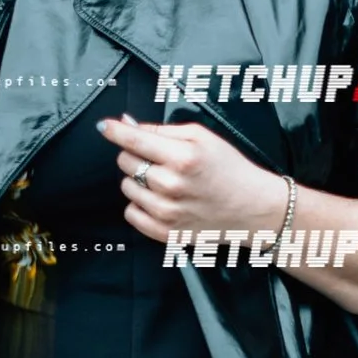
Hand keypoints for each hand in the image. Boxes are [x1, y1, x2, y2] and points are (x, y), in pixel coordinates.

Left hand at [100, 113, 281, 246]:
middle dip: (136, 155)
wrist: (252, 207)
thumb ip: (162, 130)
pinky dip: (140, 205)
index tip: (105, 126)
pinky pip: (131, 213)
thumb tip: (127, 125)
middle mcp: (172, 186)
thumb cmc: (229, 169)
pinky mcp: (166, 233)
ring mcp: (167, 212)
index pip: (134, 140)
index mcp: (182, 158)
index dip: (115, 130)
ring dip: (139, 181)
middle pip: (126, 162)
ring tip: (165, 181)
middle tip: (159, 159)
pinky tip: (160, 200)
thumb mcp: (202, 137)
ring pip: (127, 187)